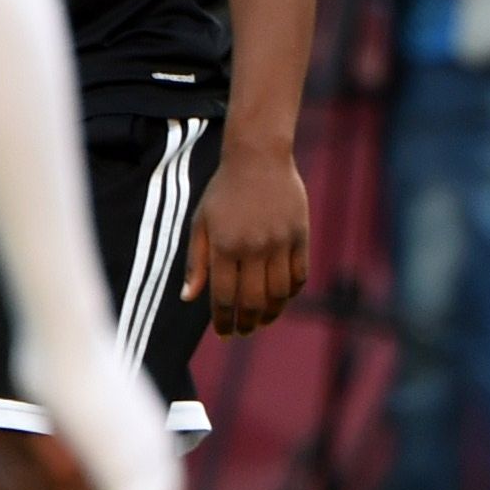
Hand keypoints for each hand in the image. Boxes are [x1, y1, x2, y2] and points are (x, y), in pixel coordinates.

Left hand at [183, 139, 310, 335]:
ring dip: (271, 314)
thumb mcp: (201, 223)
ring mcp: (279, 242)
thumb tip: (188, 298)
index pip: (223, 297)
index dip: (223, 321)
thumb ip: (195, 262)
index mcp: (224, 246)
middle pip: (253, 302)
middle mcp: (252, 247)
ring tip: (262, 320)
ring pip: (279, 294)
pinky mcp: (300, 236)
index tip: (223, 333)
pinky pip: (299, 275)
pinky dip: (291, 293)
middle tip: (243, 331)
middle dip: (247, 324)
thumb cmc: (223, 192)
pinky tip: (281, 298)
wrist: (258, 157)